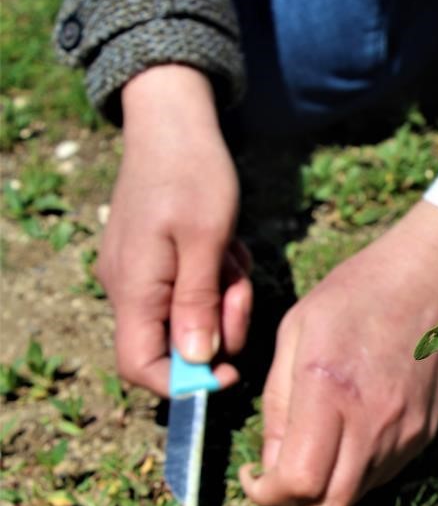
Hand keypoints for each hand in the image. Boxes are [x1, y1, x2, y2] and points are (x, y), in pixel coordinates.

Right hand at [97, 65, 251, 394]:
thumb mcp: (206, 240)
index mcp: (135, 287)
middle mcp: (129, 287)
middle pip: (176, 343)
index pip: (139, 366)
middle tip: (240, 287)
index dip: (182, 383)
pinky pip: (192, 288)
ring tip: (233, 255)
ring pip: (192, 315)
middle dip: (219, 325)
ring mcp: (143, 273)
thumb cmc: (193, 174)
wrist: (174, 122)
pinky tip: (226, 245)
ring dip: (224, 296)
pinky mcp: (158, 259)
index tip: (229, 373)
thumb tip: (196, 361)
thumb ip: (199, 303)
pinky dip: (217, 276)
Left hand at [239, 201, 437, 505]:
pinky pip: (380, 475)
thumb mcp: (295, 332)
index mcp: (330, 392)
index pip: (298, 483)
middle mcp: (373, 423)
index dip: (265, 494)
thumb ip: (278, 402)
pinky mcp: (424, 434)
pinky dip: (352, 472)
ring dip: (323, 490)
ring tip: (309, 452)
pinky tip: (343, 435)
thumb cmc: (356, 293)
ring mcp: (405, 433)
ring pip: (355, 497)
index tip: (253, 475)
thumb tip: (271, 462)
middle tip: (274, 480)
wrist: (431, 278)